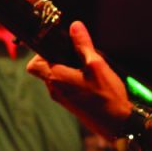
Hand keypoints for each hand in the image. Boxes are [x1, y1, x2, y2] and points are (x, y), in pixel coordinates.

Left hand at [27, 21, 132, 138]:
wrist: (118, 124)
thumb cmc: (106, 96)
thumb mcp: (96, 65)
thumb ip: (83, 45)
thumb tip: (75, 26)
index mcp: (56, 79)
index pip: (33, 65)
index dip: (40, 53)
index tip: (57, 46)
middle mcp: (55, 90)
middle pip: (45, 70)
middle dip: (58, 59)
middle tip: (77, 54)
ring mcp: (63, 100)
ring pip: (57, 78)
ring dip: (68, 69)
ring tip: (87, 66)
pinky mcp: (72, 106)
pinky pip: (66, 87)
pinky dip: (74, 80)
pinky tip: (92, 79)